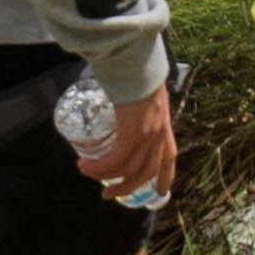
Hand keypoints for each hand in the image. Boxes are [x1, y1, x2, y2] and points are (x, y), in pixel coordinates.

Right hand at [72, 80, 176, 205]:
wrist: (137, 60)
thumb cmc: (138, 71)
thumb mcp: (145, 93)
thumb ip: (138, 105)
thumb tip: (121, 106)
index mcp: (164, 124)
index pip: (169, 156)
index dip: (165, 177)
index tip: (159, 192)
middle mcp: (159, 132)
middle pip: (146, 171)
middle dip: (127, 188)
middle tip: (109, 194)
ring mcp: (147, 134)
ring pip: (128, 170)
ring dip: (106, 177)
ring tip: (87, 174)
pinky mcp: (133, 133)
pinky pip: (115, 160)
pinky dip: (99, 167)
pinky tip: (85, 165)